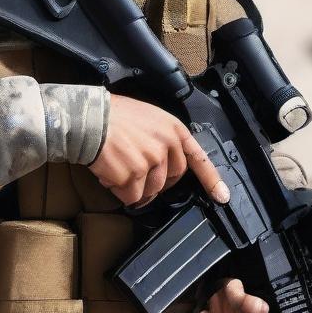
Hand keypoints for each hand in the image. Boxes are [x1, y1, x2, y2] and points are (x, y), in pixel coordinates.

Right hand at [89, 95, 230, 208]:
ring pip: (150, 191)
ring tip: (117, 166)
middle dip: (155, 181)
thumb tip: (166, 162)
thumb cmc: (113, 115)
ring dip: (133, 187)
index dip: (211, 179)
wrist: (89, 118)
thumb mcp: (148, 117)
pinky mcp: (134, 177)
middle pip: (171, 179)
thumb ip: (163, 138)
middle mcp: (167, 146)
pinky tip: (109, 174)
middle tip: (135, 170)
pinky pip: (131, 197)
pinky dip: (119, 191)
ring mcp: (152, 163)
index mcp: (173, 130)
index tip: (222, 196)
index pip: (198, 158)